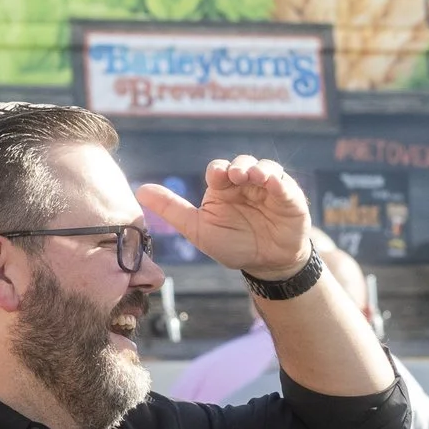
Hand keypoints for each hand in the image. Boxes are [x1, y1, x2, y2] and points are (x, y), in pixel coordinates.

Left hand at [139, 156, 310, 280]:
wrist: (265, 264)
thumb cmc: (233, 245)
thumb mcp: (198, 229)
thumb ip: (172, 210)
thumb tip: (140, 190)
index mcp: (223, 188)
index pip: (218, 170)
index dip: (219, 170)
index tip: (219, 176)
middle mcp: (245, 183)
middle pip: (241, 163)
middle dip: (239, 166)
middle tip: (237, 176)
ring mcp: (267, 188)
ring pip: (264, 167)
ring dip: (259, 168)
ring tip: (255, 177)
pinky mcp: (289, 196)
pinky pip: (284, 182)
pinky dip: (278, 180)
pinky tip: (272, 183)